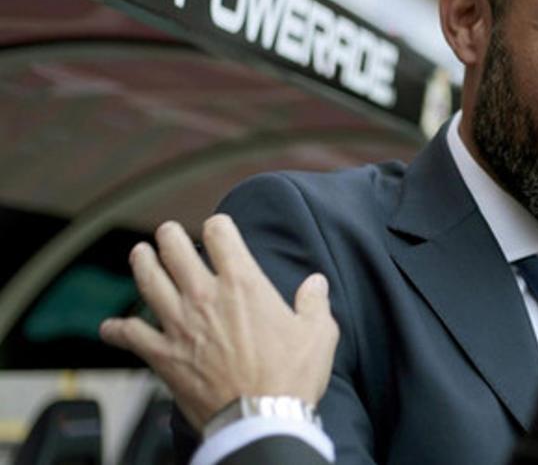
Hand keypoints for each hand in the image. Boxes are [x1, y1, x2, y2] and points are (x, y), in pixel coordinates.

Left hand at [99, 215, 338, 429]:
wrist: (259, 418)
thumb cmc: (291, 376)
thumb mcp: (318, 333)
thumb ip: (315, 302)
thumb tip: (316, 283)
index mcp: (243, 284)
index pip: (220, 234)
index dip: (218, 226)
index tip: (218, 228)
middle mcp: (205, 296)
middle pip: (175, 249)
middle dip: (169, 235)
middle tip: (167, 232)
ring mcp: (179, 324)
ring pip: (148, 281)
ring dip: (142, 263)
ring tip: (140, 253)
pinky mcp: (162, 355)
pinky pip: (130, 335)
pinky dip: (117, 330)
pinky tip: (112, 327)